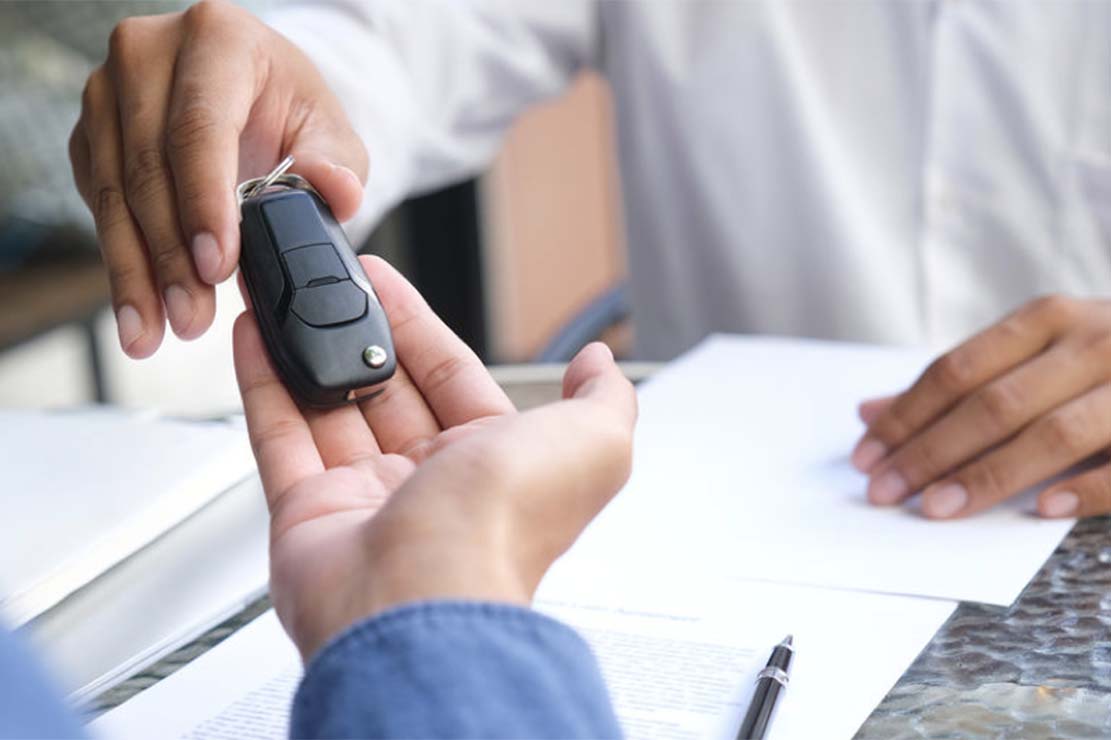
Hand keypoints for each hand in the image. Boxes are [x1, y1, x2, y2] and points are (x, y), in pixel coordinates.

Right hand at [71, 0, 365, 357]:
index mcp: (216, 39)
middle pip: (149, 168)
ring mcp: (109, 93)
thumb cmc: (289, 110)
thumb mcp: (331, 130)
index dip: (204, 202)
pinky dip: (121, 262)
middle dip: (171, 256)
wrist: (251, 95)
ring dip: (136, 272)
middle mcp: (147, 55)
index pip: (199, 126)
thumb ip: (339, 165)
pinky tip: (139, 309)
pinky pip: (99, 207)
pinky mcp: (90, 134)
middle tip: (191, 318)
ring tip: (155, 331)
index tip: (217, 266)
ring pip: (114, 195)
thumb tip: (334, 192)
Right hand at [234, 256, 636, 660]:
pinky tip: (255, 336)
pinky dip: (264, 383)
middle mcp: (429, 484)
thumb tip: (599, 364)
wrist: (420, 600)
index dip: (417, 327)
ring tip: (286, 294)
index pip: (451, 376)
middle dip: (358, 332)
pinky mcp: (307, 516)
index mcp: (493, 463)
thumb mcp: (593, 442)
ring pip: (328, 407)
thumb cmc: (504, 527)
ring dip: (305, 348)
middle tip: (330, 283)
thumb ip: (602, 397)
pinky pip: (280, 437)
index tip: (385, 283)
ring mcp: (365, 500)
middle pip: (385, 389)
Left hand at [852, 295, 1110, 518]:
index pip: (957, 371)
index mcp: (1049, 320)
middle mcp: (1095, 341)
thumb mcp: (1034, 357)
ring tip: (936, 509)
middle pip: (995, 404)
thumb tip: (868, 412)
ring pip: (1055, 432)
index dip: (906, 416)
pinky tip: (1039, 510)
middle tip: (884, 493)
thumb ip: (958, 385)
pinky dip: (1086, 488)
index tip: (865, 458)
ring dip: (990, 476)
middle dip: (930, 452)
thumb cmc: (1102, 362)